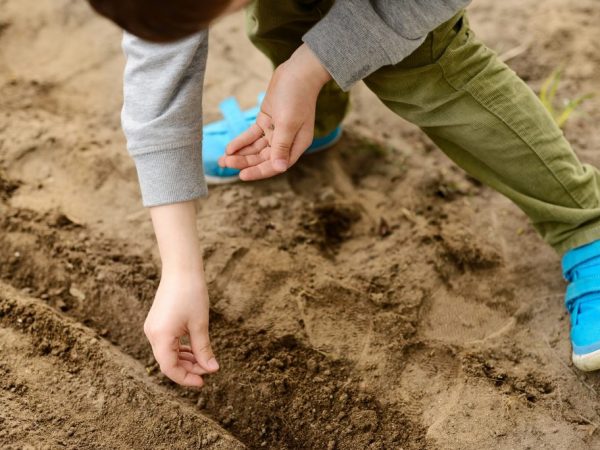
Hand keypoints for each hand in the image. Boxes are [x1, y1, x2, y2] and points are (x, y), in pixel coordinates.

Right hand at [146, 201, 218, 386]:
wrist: (181, 270)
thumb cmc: (192, 294)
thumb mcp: (200, 325)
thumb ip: (204, 350)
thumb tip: (212, 369)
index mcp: (161, 337)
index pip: (170, 368)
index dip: (186, 378)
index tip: (203, 382)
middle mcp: (152, 334)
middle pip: (168, 362)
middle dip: (189, 369)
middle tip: (209, 370)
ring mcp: (153, 328)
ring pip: (168, 353)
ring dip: (186, 360)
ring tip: (204, 361)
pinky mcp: (157, 323)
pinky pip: (167, 343)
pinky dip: (181, 349)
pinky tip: (195, 350)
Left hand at [219, 44, 331, 179]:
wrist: (298, 71)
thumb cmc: (297, 96)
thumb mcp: (288, 123)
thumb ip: (282, 146)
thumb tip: (279, 168)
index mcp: (296, 145)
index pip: (276, 165)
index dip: (259, 171)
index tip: (242, 175)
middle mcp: (287, 141)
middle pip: (263, 158)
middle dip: (245, 162)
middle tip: (225, 164)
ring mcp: (276, 131)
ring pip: (256, 148)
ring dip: (241, 153)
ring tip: (223, 159)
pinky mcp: (267, 121)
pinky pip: (252, 136)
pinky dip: (242, 141)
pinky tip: (229, 147)